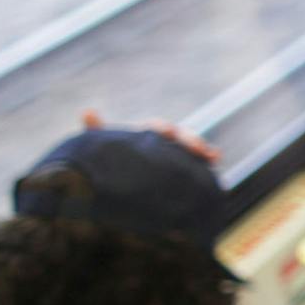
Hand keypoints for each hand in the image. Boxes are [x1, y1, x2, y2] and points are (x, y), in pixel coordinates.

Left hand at [80, 111, 220, 163]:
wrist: (113, 193)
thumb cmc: (105, 168)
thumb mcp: (100, 153)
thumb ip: (96, 135)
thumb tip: (88, 111)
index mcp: (143, 136)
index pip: (156, 128)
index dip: (163, 129)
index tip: (169, 133)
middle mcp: (162, 143)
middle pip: (180, 136)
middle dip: (190, 139)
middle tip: (198, 148)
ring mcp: (174, 157)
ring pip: (192, 149)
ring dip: (202, 150)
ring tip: (212, 156)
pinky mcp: (182, 172)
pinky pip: (198, 166)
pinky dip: (208, 165)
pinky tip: (216, 167)